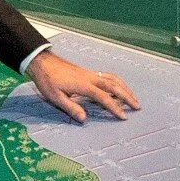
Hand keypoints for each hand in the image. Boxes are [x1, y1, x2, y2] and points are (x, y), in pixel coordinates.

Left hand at [25, 51, 140, 122]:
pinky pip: (107, 75)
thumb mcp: (55, 97)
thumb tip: (84, 119)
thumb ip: (70, 108)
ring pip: (112, 79)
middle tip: (137, 106)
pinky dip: (117, 81)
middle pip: (114, 86)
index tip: (123, 116)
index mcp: (83, 85)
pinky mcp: (87, 72)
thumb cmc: (47, 79)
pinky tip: (118, 86)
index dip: (115, 108)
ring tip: (132, 97)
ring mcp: (89, 73)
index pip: (103, 97)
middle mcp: (90, 78)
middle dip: (127, 96)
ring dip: (124, 87)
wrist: (41, 61)